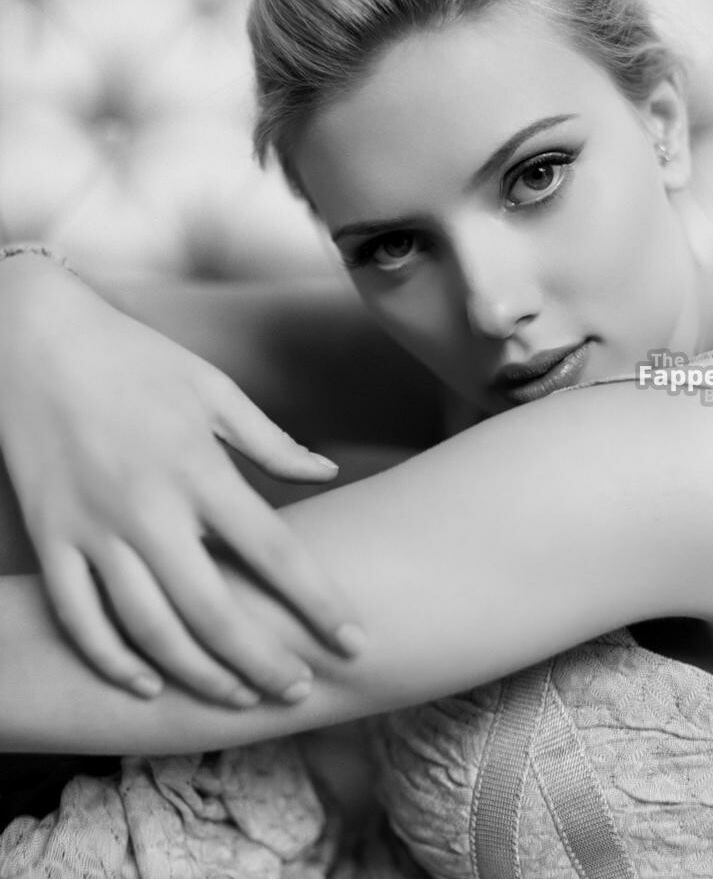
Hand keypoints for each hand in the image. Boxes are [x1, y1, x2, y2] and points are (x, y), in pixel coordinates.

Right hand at [0, 256, 365, 705]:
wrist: (32, 340)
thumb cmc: (134, 359)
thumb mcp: (212, 388)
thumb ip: (271, 440)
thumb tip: (326, 471)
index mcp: (198, 467)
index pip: (274, 551)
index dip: (319, 604)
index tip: (353, 641)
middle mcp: (147, 508)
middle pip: (214, 611)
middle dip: (264, 663)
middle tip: (301, 692)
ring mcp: (92, 529)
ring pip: (149, 629)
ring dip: (199, 675)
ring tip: (240, 698)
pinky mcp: (49, 538)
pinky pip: (77, 617)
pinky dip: (111, 660)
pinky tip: (147, 683)